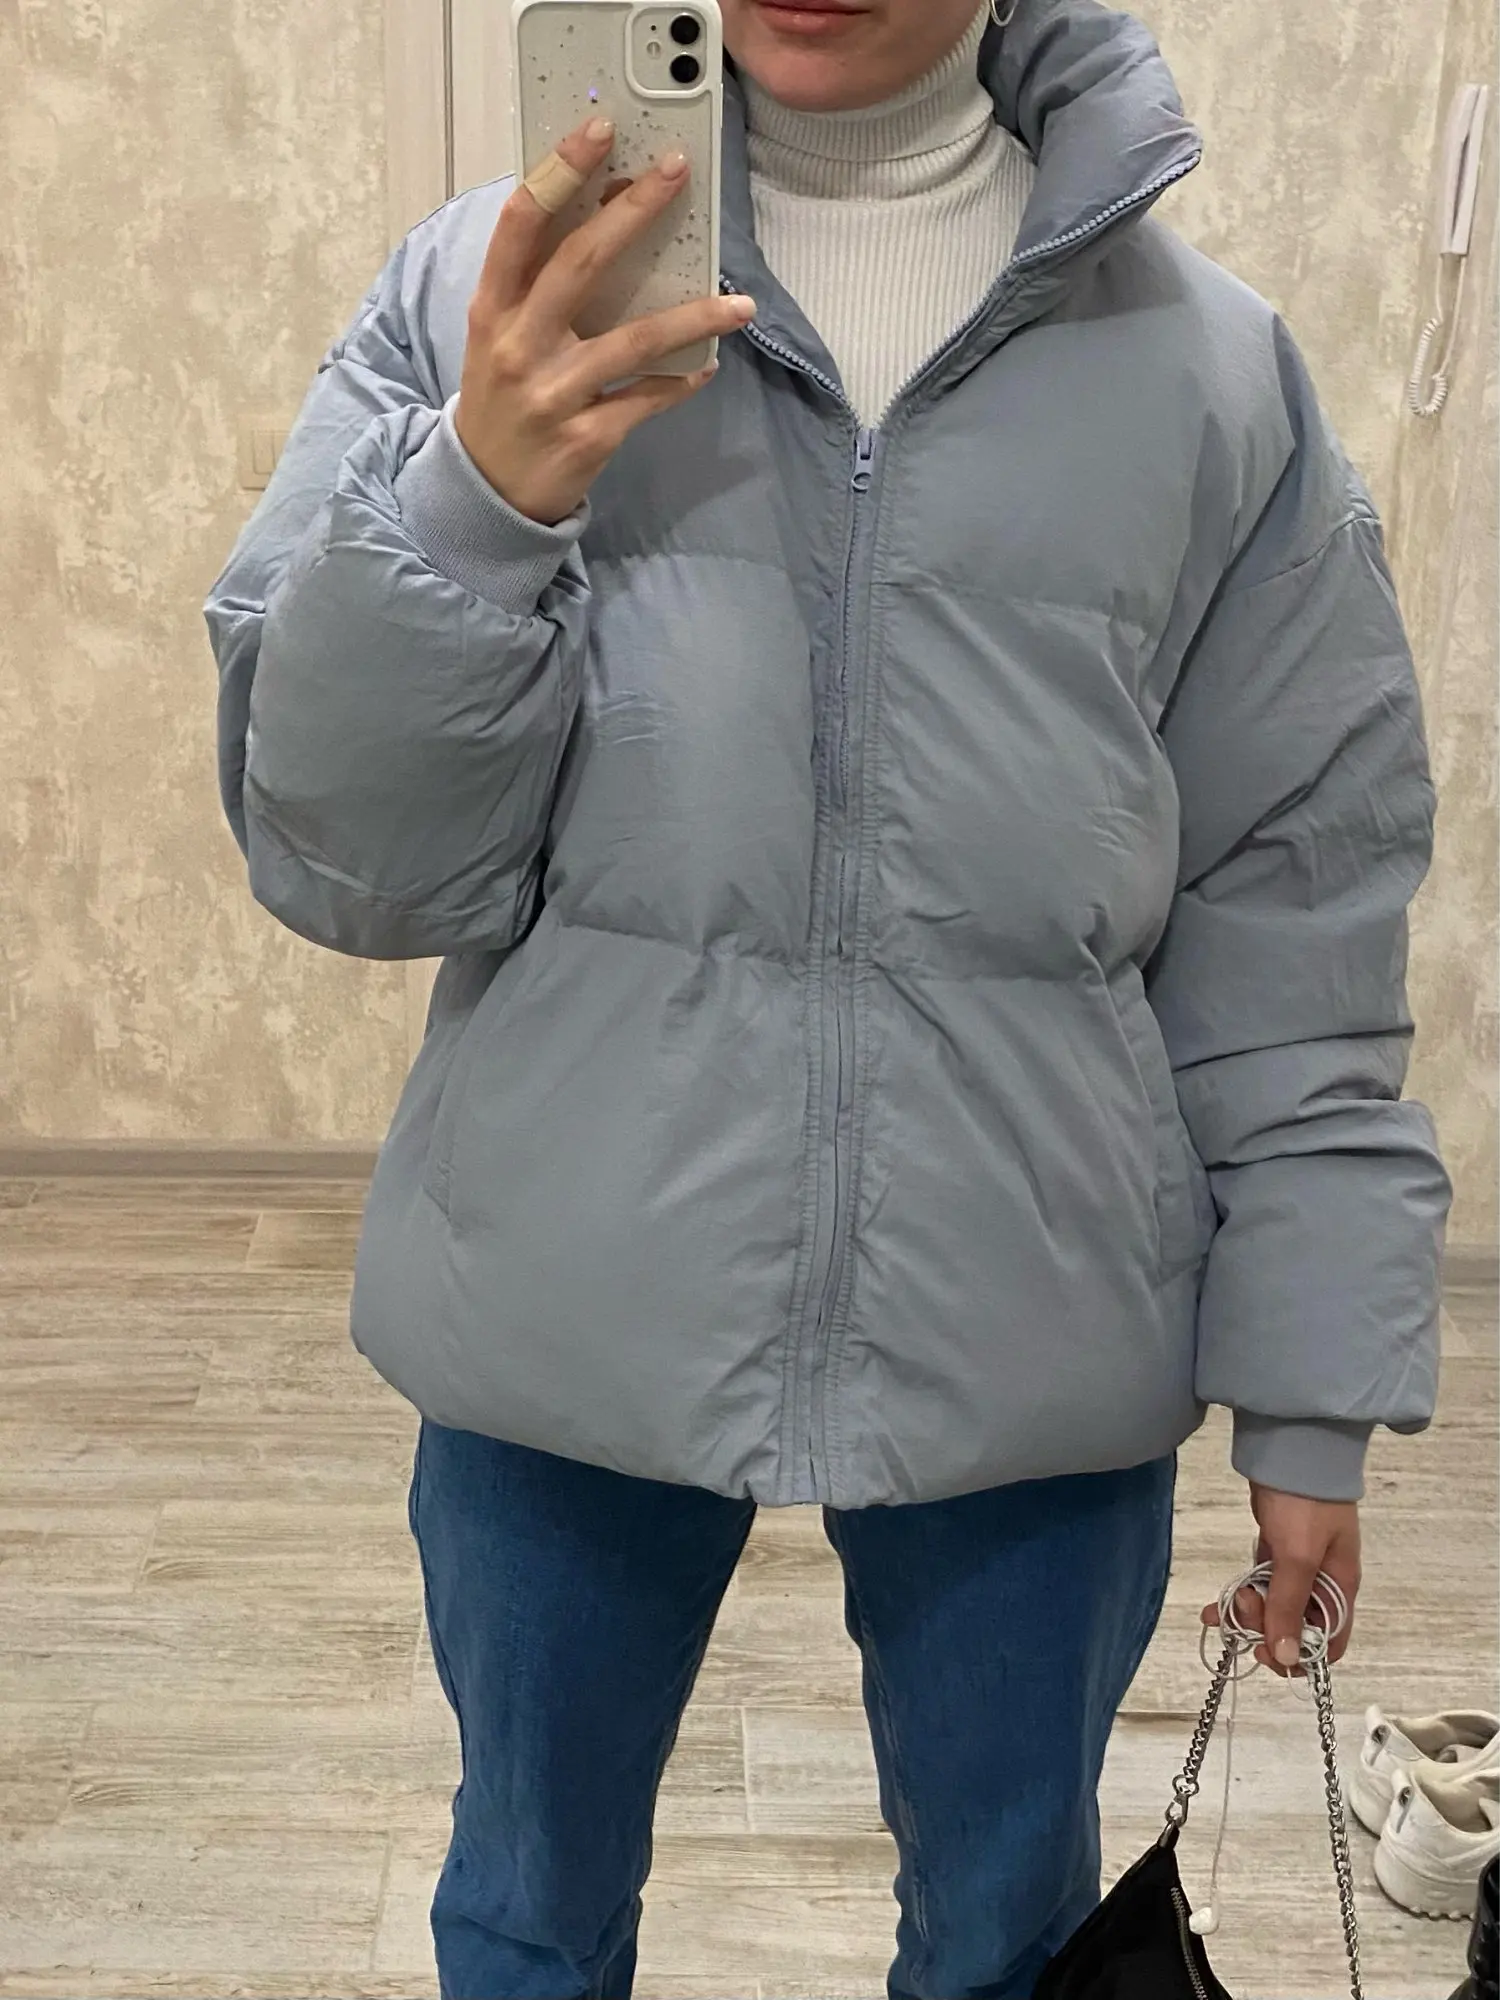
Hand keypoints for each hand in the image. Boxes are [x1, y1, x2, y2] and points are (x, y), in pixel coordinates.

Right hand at [455, 118, 757, 525]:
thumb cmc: (503, 395)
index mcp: (490, 309)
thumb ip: (538, 286)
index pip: (521, 225)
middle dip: (633, 211)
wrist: (486, 490)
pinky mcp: (586, 438)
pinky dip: (682, 380)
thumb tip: (610, 221)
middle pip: (580, 264)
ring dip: (695, 317)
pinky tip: (708, 364)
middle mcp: (516, 346)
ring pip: (634, 340)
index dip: (560, 172)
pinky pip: (648, 399)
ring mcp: (553, 394)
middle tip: (676, 172)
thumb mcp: (499, 336)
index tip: (600, 129)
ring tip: (740, 303)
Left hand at [1201, 1485, 1361, 1677]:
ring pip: (1273, 1608)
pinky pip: (1260, 1586)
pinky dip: (1239, 1597)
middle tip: (1241, 1611)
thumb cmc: (1304, 1503)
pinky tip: (1213, 1608)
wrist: (1291, 1447)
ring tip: (1222, 1606)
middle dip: (1265, 1630)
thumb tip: (1287, 1659)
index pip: (1328, 1644)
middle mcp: (1322, 1583)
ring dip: (1247, 1615)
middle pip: (1296, 1629)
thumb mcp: (1299, 1557)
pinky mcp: (1275, 1550)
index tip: (1267, 1652)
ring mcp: (1298, 1566)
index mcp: (1339, 1589)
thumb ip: (1290, 1607)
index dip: (1299, 1656)